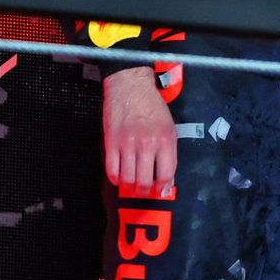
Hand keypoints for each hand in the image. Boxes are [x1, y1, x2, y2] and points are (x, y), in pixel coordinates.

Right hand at [103, 66, 177, 195]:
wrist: (130, 87)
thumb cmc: (152, 106)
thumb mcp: (169, 126)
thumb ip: (168, 150)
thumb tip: (166, 175)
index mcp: (165, 139)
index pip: (167, 173)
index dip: (164, 186)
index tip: (161, 190)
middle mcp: (147, 144)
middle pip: (145, 181)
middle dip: (145, 192)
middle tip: (144, 192)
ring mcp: (127, 144)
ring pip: (127, 179)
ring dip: (130, 187)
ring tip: (132, 186)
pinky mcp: (110, 143)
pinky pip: (111, 170)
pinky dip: (115, 179)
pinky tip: (119, 177)